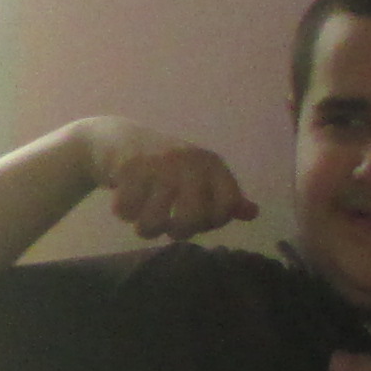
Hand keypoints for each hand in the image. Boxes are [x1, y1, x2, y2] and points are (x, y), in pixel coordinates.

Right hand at [77, 119, 253, 242]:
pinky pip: (127, 210)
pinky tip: (126, 204)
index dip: (213, 222)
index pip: (227, 206)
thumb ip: (224, 196)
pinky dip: (123, 213)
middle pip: (192, 218)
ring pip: (155, 220)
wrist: (118, 139)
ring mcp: (158, 166)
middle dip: (178, 232)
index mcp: (212, 165)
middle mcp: (189, 163)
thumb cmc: (165, 165)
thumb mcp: (199, 176)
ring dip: (146, 228)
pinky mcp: (129, 169)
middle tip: (168, 228)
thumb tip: (252, 213)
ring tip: (144, 221)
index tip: (199, 221)